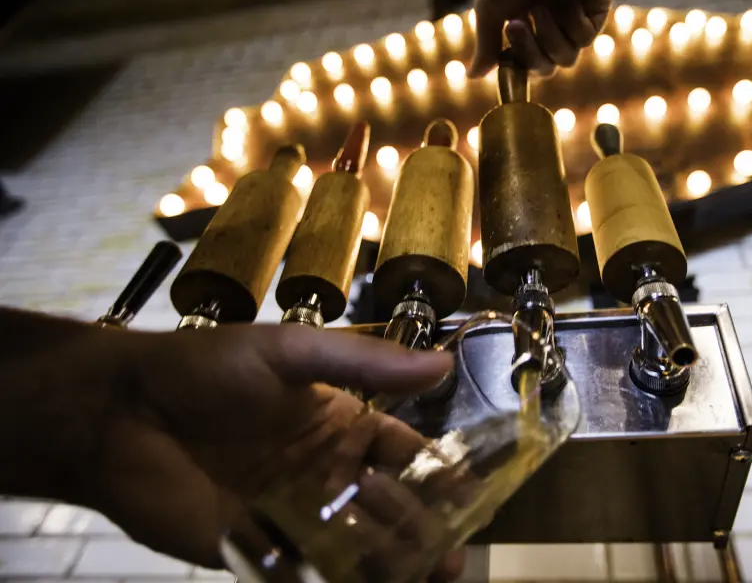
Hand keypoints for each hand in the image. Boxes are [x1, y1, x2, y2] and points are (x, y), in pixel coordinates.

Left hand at [0, 318, 462, 580]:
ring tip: (420, 575)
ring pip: (358, 548)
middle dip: (422, 532)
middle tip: (447, 557)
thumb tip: (440, 362)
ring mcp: (294, 517)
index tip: (468, 496)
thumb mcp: (289, 353)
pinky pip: (309, 575)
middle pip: (390, 509)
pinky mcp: (259, 553)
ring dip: (390, 563)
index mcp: (339, 426)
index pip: (403, 455)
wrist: (122, 415)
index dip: (437, 475)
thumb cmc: (208, 372)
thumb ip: (362, 362)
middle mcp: (325, 474)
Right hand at [470, 0, 613, 76]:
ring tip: (541, 5)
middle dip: (531, 53)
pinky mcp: (596, 10)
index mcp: (527, 23)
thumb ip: (487, 44)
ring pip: (567, 57)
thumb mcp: (491, 9)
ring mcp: (575, 18)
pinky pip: (585, 37)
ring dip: (550, 35)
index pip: (527, 64)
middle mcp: (551, 23)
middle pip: (548, 67)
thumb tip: (472, 76)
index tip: (505, 58)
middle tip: (514, 25)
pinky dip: (572, 20)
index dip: (519, 66)